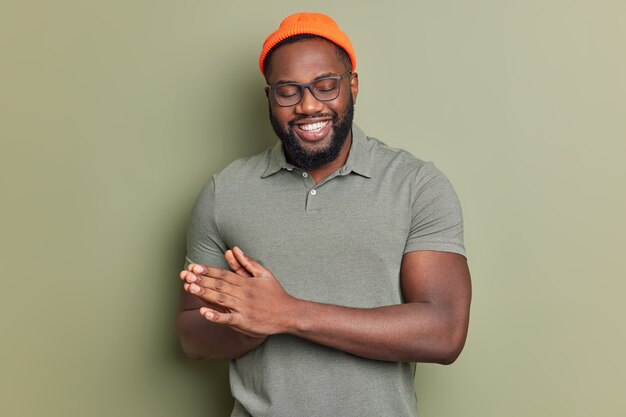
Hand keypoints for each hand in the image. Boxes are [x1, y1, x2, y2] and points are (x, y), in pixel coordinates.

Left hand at [181, 247, 297, 336]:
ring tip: (190, 288)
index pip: (223, 274)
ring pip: (220, 299)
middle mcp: (243, 294)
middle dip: (201, 280)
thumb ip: (247, 262)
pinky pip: (228, 319)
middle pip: (219, 285)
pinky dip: (216, 316)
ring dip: (205, 293)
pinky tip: (204, 313)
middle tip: (185, 275)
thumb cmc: (275, 294)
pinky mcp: (244, 322)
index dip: (207, 270)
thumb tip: (234, 249)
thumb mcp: (264, 274)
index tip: (193, 267)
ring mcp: (243, 308)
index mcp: (246, 282)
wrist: (289, 314)